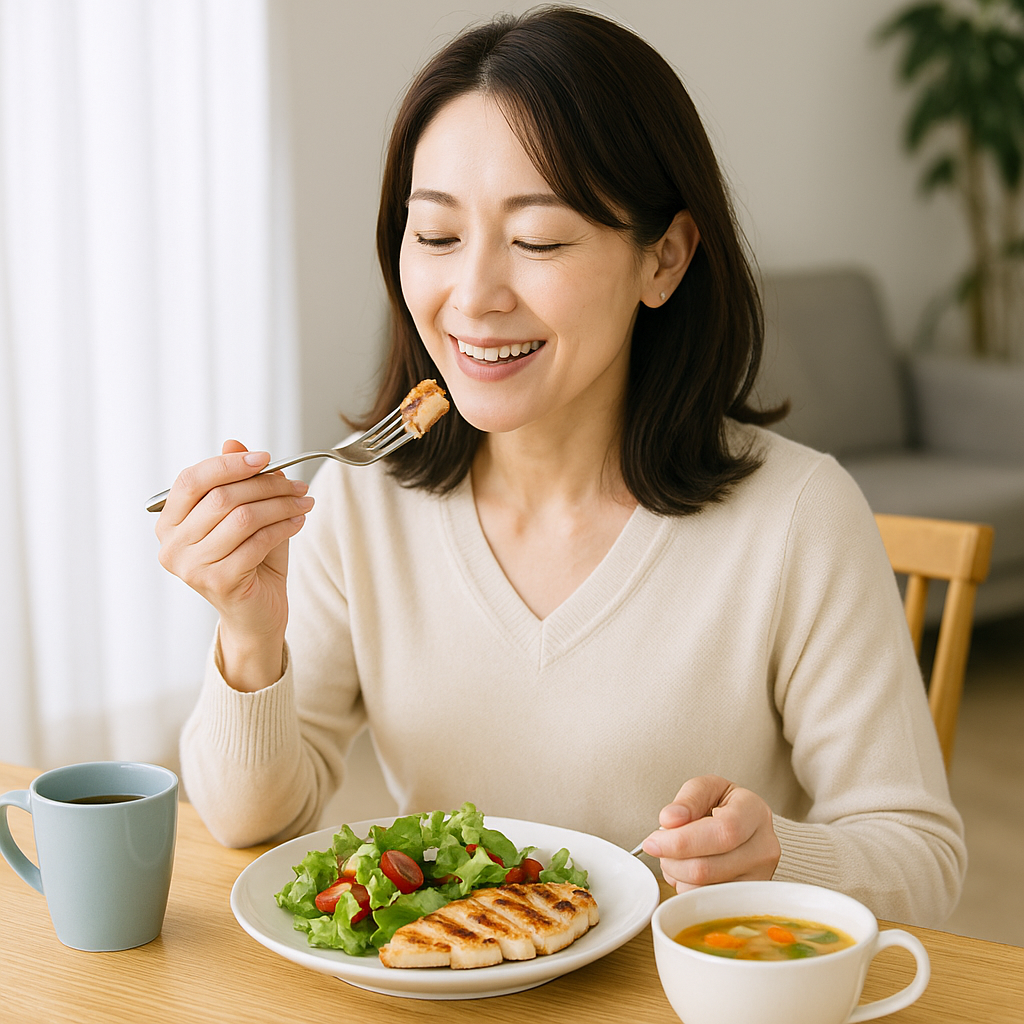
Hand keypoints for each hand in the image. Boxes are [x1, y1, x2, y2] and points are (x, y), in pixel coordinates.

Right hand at [155, 440, 313, 689]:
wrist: (256, 615)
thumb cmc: (248, 562)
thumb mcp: (242, 515)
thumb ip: (235, 482)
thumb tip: (235, 443)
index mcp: (168, 523)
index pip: (192, 480)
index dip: (229, 464)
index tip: (265, 458)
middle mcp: (171, 546)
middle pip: (222, 497)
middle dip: (266, 485)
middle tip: (297, 485)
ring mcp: (191, 567)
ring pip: (243, 517)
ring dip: (281, 505)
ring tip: (303, 502)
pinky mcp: (217, 582)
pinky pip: (257, 542)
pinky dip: (284, 527)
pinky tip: (298, 522)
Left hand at [641, 775, 780, 892]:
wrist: (746, 826)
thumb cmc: (724, 805)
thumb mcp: (707, 788)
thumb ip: (688, 799)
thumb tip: (670, 819)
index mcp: (755, 812)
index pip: (722, 833)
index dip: (682, 841)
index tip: (653, 841)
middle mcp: (764, 848)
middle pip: (708, 868)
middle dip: (672, 861)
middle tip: (657, 847)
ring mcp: (760, 877)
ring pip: (705, 889)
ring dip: (677, 876)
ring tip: (675, 856)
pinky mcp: (748, 899)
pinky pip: (708, 904)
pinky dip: (687, 889)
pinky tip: (687, 871)